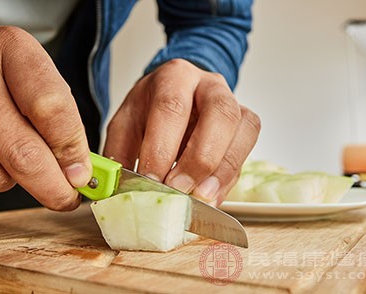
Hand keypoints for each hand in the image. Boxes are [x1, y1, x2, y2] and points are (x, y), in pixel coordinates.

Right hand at [0, 26, 90, 209]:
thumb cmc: (13, 73)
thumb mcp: (41, 80)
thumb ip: (62, 120)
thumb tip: (80, 173)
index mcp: (16, 51)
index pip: (51, 109)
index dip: (70, 150)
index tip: (83, 176)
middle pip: (22, 151)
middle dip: (53, 186)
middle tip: (67, 197)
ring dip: (21, 179)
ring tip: (28, 156)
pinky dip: (0, 175)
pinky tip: (4, 154)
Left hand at [104, 59, 259, 205]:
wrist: (177, 95)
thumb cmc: (151, 109)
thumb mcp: (126, 123)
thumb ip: (119, 153)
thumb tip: (118, 190)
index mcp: (174, 76)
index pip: (171, 107)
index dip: (162, 147)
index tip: (151, 180)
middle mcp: (210, 85)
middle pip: (219, 113)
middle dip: (199, 157)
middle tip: (179, 189)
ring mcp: (234, 102)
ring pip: (244, 129)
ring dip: (223, 169)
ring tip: (201, 196)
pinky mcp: (245, 124)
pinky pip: (247, 150)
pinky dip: (230, 177)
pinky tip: (211, 194)